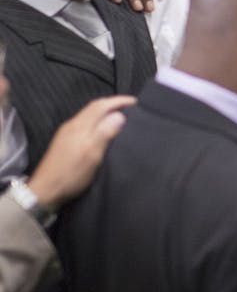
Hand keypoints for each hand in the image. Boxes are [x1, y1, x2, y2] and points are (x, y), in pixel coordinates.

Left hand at [26, 95, 133, 209]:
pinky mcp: (64, 142)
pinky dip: (97, 122)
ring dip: (104, 113)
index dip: (118, 101)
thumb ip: (105, 133)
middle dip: (112, 104)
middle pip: (93, 108)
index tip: (135, 102)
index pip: (100, 106)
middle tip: (130, 108)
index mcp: (79, 126)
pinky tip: (102, 130)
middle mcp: (72, 126)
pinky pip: (84, 124)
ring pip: (88, 116)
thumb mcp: (92, 155)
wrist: (46, 191)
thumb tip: (119, 115)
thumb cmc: (71, 174)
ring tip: (120, 117)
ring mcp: (66, 134)